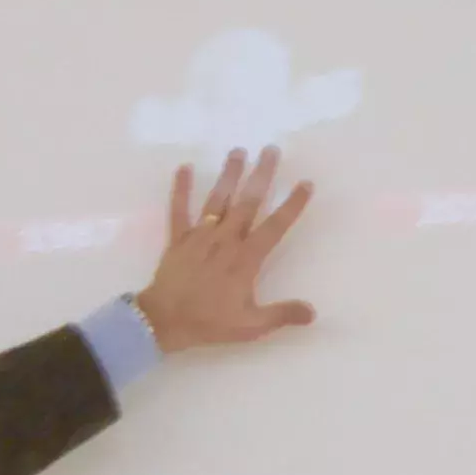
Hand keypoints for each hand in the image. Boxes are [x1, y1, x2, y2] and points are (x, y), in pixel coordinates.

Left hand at [136, 148, 316, 354]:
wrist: (163, 322)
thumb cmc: (209, 323)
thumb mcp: (250, 325)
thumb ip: (282, 315)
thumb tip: (313, 313)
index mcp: (246, 258)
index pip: (275, 226)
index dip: (292, 205)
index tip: (305, 184)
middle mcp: (225, 240)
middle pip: (248, 202)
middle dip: (261, 175)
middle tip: (272, 150)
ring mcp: (200, 236)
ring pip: (217, 200)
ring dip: (228, 175)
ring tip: (238, 151)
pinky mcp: (177, 239)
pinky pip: (179, 210)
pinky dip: (181, 189)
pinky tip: (184, 167)